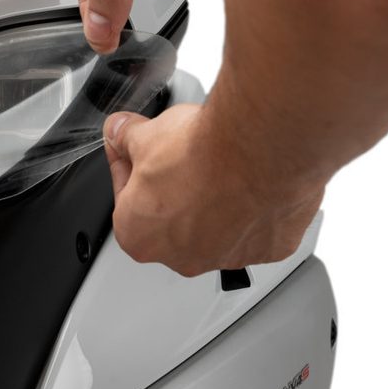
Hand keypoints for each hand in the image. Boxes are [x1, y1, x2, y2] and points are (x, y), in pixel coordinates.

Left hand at [103, 105, 324, 275]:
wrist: (258, 148)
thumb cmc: (200, 153)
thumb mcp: (144, 135)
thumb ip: (124, 136)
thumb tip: (119, 131)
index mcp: (138, 236)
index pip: (127, 201)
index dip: (132, 169)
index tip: (139, 154)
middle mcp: (180, 257)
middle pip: (171, 219)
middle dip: (173, 188)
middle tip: (181, 157)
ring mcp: (226, 256)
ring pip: (215, 225)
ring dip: (214, 199)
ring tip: (219, 164)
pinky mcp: (267, 248)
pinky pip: (256, 227)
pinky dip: (253, 204)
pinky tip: (249, 179)